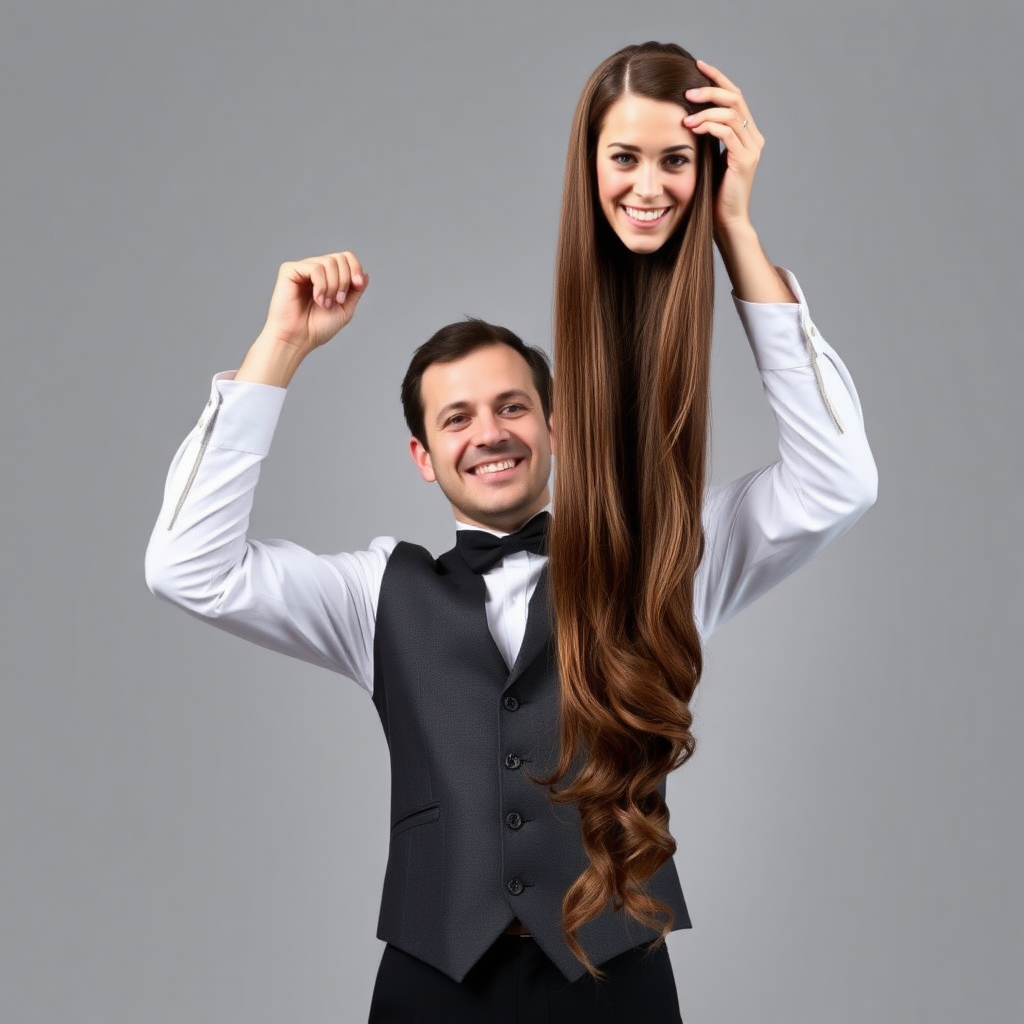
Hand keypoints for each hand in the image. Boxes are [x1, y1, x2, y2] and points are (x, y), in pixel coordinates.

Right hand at [259, 251, 368, 354]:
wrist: (298, 339)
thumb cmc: (317, 328)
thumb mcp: (345, 309)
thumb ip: (356, 291)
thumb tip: (365, 274)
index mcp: (328, 277)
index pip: (346, 257)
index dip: (356, 267)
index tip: (357, 285)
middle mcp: (315, 270)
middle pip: (340, 258)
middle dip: (345, 280)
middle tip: (338, 300)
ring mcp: (302, 269)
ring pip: (329, 262)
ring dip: (333, 286)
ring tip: (325, 304)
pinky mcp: (289, 270)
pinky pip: (315, 268)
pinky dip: (321, 285)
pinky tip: (317, 299)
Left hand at [683, 60, 763, 236]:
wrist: (726, 222)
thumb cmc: (712, 195)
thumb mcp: (708, 159)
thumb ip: (706, 138)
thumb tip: (687, 116)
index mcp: (746, 134)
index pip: (734, 96)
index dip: (717, 78)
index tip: (697, 66)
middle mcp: (753, 137)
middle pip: (735, 97)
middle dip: (710, 89)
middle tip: (687, 89)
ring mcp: (752, 148)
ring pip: (731, 112)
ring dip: (706, 108)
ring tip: (684, 112)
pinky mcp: (745, 160)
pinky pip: (727, 132)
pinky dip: (709, 125)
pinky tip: (692, 127)